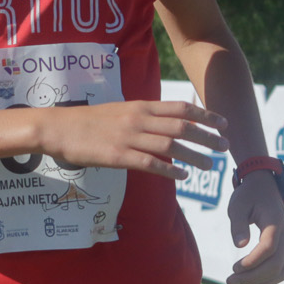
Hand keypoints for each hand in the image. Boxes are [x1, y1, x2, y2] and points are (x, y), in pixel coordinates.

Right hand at [30, 100, 227, 179]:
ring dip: (194, 156)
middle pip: (181, 127)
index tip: (223, 123)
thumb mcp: (120, 111)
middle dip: (207, 137)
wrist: (58, 128)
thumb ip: (143, 116)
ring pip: (170, 146)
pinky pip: (149, 164)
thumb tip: (165, 124)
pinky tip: (182, 176)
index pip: (181, 108)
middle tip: (225, 146)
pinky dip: (169, 170)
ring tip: (210, 164)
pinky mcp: (118, 156)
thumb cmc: (88, 121)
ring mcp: (128, 138)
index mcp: (140, 106)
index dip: (205, 116)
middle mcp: (138, 120)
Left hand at [226, 171, 283, 283]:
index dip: (252, 261)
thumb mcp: (237, 206)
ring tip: (238, 282)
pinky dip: (271, 279)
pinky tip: (252, 282)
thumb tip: (240, 245)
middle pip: (275, 263)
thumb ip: (238, 225)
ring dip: (260, 281)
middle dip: (252, 276)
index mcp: (274, 222)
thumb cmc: (248, 197)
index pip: (268, 248)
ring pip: (282, 270)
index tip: (234, 268)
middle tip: (230, 280)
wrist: (265, 189)